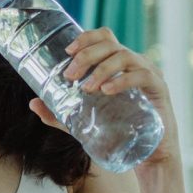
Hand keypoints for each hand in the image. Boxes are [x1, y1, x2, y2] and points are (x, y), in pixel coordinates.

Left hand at [27, 27, 180, 167]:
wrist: (148, 156)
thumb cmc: (117, 132)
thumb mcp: (82, 121)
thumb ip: (59, 112)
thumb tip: (33, 103)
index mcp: (117, 63)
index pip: (103, 37)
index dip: (86, 38)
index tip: (68, 51)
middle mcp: (133, 63)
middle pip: (110, 43)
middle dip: (87, 55)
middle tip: (70, 75)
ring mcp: (148, 73)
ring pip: (124, 56)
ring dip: (102, 69)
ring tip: (87, 88)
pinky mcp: (159, 88)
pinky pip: (142, 75)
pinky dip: (123, 80)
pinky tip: (108, 90)